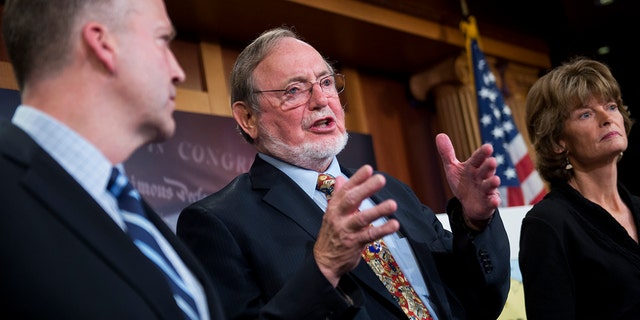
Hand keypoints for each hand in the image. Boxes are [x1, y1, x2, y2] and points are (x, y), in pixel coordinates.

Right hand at [313, 165, 399, 286]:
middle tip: (380, 179)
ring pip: (362, 218)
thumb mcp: (331, 213)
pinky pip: (370, 236)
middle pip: (352, 200)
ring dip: (378, 210)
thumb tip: (340, 178)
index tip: (368, 168)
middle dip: (366, 188)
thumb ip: (338, 195)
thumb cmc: (330, 236)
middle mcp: (339, 217)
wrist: (324, 262)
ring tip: (392, 204)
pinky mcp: (354, 243)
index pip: (345, 189)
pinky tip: (393, 224)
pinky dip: (382, 230)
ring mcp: (346, 230)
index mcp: (334, 207)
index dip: (357, 178)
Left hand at [435, 133, 499, 228]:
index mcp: (474, 167)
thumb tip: (439, 135)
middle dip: (488, 166)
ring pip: (490, 185)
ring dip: (492, 182)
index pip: (478, 158)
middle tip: (492, 161)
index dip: (482, 154)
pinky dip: (493, 201)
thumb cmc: (463, 183)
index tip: (488, 147)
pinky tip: (495, 201)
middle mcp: (482, 176)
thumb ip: (447, 154)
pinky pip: (491, 202)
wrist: (470, 204)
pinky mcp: (488, 203)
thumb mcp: (453, 169)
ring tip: (495, 180)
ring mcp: (486, 190)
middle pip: (485, 170)